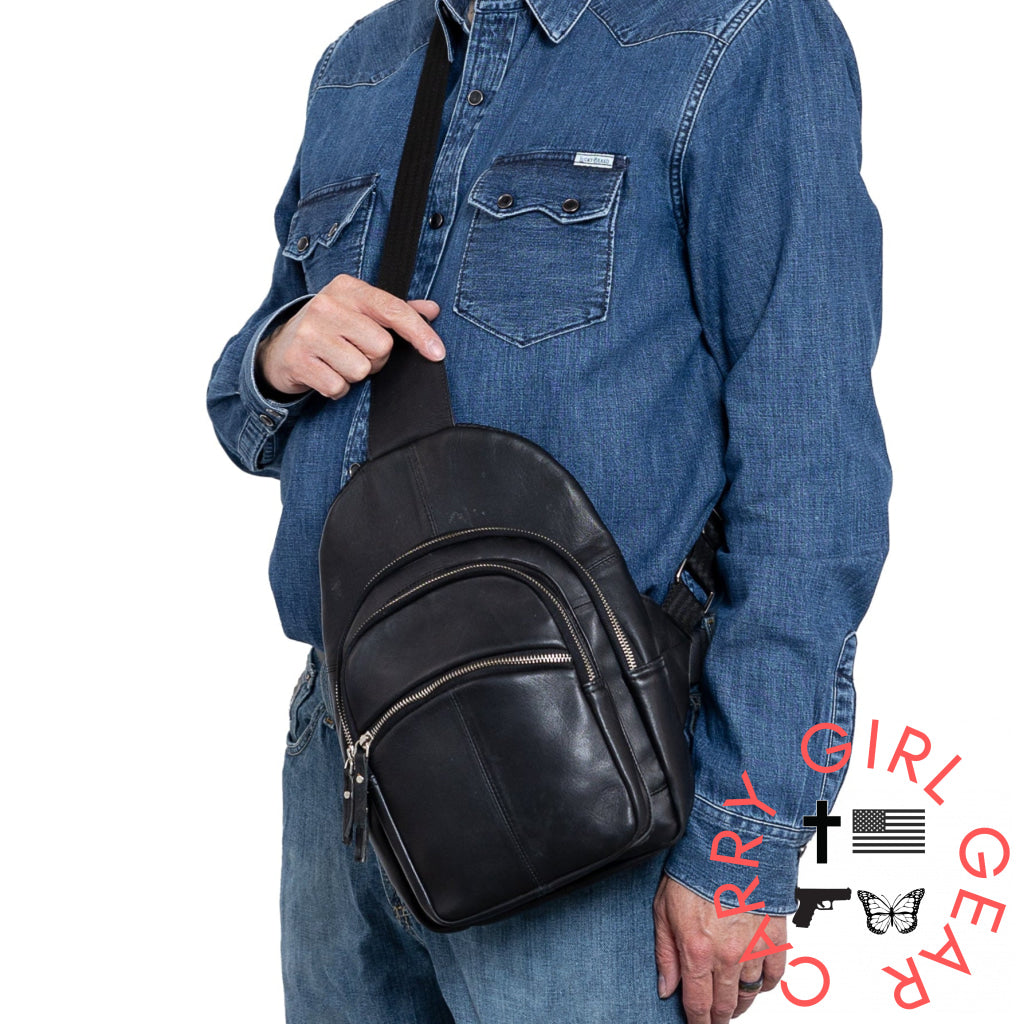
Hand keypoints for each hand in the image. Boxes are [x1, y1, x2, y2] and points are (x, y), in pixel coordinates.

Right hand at [256, 274, 443, 399]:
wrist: (279, 347)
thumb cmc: (329, 329)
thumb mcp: (359, 312)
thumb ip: (396, 311)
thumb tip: (432, 309)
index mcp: (347, 288)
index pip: (393, 310)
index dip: (420, 333)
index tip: (437, 353)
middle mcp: (326, 305)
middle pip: (381, 347)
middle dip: (376, 359)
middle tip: (356, 352)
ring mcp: (309, 332)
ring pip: (361, 370)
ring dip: (355, 375)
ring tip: (338, 363)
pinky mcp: (298, 360)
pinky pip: (338, 386)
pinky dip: (336, 388)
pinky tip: (325, 375)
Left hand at [653, 875, 786, 1021]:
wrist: (730, 844)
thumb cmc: (695, 870)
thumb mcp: (664, 909)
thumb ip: (666, 953)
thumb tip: (666, 987)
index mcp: (697, 950)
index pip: (698, 1004)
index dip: (698, 1023)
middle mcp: (728, 955)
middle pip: (726, 1006)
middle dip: (718, 1018)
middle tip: (714, 1019)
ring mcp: (755, 948)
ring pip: (750, 994)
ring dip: (740, 1002)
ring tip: (732, 1001)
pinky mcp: (775, 937)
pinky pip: (775, 976)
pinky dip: (766, 983)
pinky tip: (755, 979)